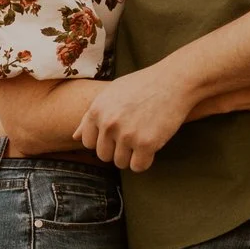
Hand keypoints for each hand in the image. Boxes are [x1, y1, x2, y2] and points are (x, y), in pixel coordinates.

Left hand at [74, 66, 200, 170]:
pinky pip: (138, 167)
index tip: (117, 133)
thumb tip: (75, 137)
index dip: (103, 140)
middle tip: (133, 135)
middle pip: (103, 156)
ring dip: (131, 156)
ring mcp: (127, 135)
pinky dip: (145, 161)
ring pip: (120, 163)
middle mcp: (108, 123)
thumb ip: (90, 116)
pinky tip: (151, 146)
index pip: (88, 143)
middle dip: (117, 150)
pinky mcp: (146, 144)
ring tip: (143, 138)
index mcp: (96, 110)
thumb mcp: (110, 94)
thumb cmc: (142, 86)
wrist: (175, 81)